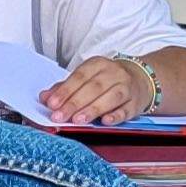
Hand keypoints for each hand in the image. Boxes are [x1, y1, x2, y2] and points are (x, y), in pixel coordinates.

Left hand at [41, 56, 156, 126]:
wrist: (140, 79)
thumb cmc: (107, 80)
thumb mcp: (86, 78)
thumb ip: (65, 87)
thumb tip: (44, 97)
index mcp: (98, 64)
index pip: (80, 77)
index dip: (65, 91)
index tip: (52, 104)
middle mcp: (114, 73)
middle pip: (93, 88)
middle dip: (74, 103)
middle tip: (59, 116)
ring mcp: (127, 88)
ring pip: (111, 97)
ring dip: (93, 109)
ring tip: (78, 120)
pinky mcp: (135, 103)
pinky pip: (126, 109)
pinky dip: (116, 116)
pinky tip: (105, 121)